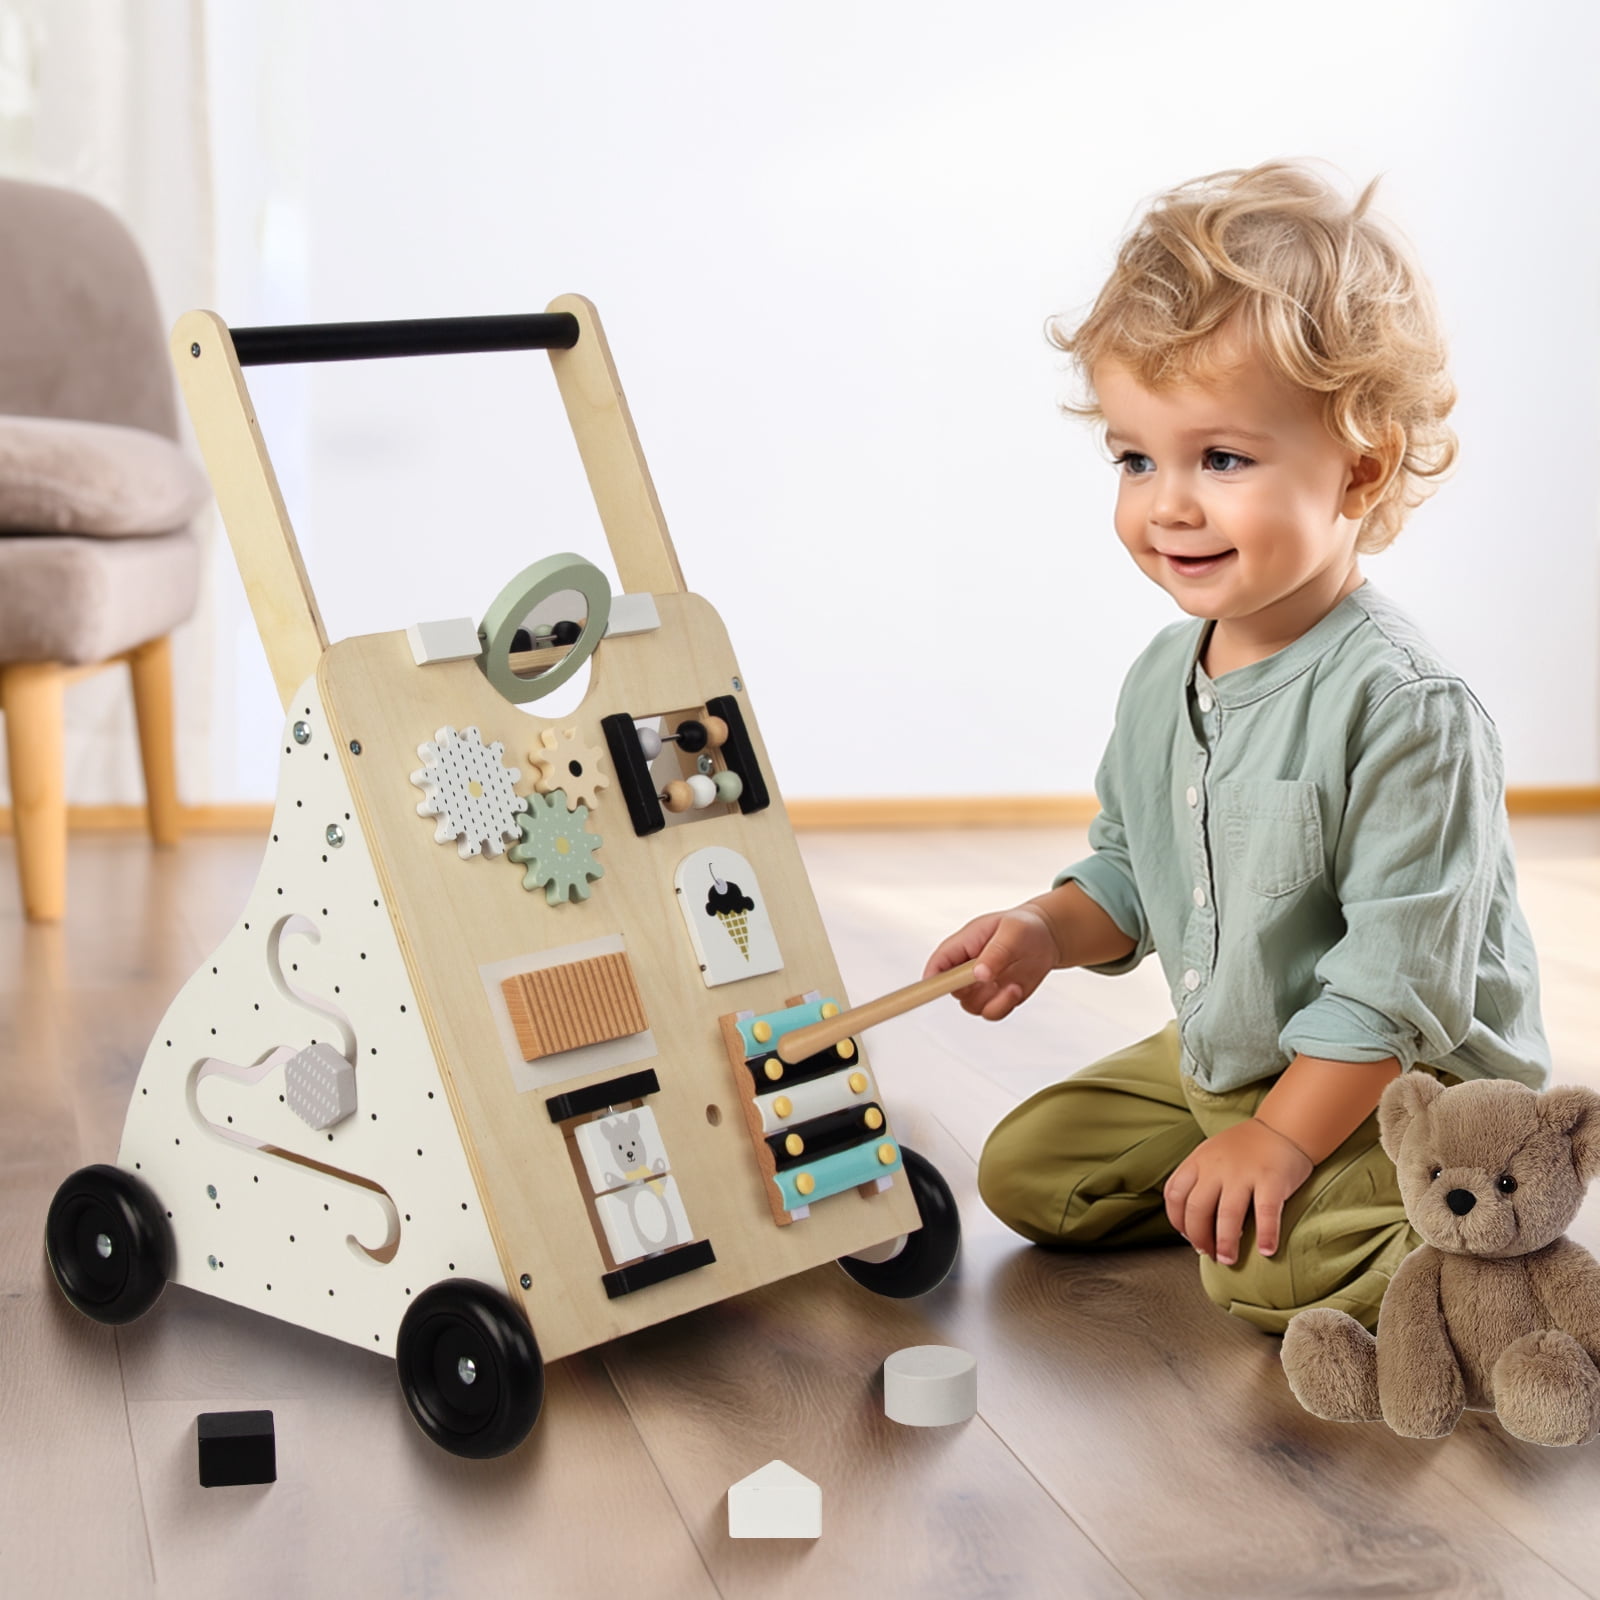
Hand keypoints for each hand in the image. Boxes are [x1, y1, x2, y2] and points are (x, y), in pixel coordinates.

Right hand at [922, 905, 1060, 1020]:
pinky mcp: (996, 997)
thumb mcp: (1012, 932)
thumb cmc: (1024, 926)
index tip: (935, 991)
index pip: (937, 965)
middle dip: (972, 991)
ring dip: (993, 1001)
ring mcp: (980, 985)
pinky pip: (991, 1013)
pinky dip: (1004, 1006)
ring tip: (1013, 985)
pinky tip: (1016, 989)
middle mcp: (966, 968)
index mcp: (961, 946)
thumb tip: (979, 975)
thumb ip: (994, 953)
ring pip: (972, 1006)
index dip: (931, 981)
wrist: (1047, 938)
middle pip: (952, 991)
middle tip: (992, 980)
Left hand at [1163, 1118, 1313, 1264]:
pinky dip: (1266, 1234)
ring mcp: (1243, 1172)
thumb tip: (1191, 1225)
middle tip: (1209, 1254)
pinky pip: (1266, 1212)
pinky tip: (1266, 1251)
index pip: (1174, 1194)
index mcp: (1198, 1161)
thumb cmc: (1244, 1149)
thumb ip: (1198, 1181)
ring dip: (1225, 1243)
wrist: (1283, 1128)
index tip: (1189, 1237)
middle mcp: (1216, 1166)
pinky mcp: (1271, 1179)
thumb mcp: (1210, 1155)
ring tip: (1228, 1260)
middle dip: (1199, 1237)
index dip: (1178, 1221)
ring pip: (1227, 1214)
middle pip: (1197, 1208)